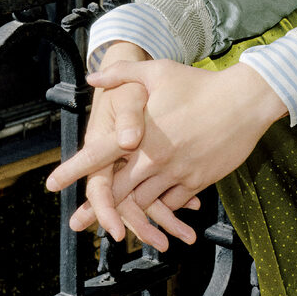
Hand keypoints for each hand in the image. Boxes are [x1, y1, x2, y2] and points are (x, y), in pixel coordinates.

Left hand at [48, 58, 286, 249]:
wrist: (245, 101)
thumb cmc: (200, 84)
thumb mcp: (159, 71)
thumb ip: (123, 73)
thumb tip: (93, 77)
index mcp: (141, 134)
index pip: (99, 156)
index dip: (73, 171)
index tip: (51, 184)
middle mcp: (154, 159)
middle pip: (118, 191)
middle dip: (95, 210)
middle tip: (76, 223)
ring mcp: (177, 173)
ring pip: (145, 202)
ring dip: (131, 212)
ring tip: (116, 224)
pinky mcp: (198, 181)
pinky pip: (174, 202)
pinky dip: (163, 207)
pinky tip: (158, 210)